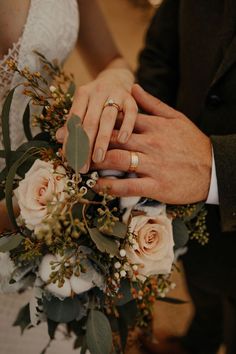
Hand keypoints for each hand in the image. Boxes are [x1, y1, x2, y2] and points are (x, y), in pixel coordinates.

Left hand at [56, 64, 136, 171]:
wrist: (117, 77)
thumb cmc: (97, 99)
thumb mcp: (84, 106)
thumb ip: (73, 122)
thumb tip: (58, 138)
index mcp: (82, 94)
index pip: (74, 120)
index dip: (70, 141)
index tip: (69, 160)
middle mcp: (97, 92)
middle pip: (89, 122)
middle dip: (85, 146)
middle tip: (83, 166)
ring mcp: (115, 94)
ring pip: (107, 119)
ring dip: (102, 140)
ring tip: (98, 158)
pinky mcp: (131, 98)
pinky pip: (130, 113)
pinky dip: (126, 126)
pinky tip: (122, 140)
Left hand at [92, 84, 211, 203]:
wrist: (213, 168)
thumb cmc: (192, 142)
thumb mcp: (176, 117)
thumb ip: (153, 104)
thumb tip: (133, 87)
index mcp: (154, 126)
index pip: (120, 120)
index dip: (99, 122)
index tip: (84, 126)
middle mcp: (151, 144)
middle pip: (114, 140)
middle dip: (92, 143)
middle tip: (75, 146)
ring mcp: (153, 165)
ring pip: (118, 161)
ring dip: (96, 163)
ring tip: (82, 164)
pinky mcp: (156, 185)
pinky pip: (128, 186)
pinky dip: (110, 187)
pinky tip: (97, 185)